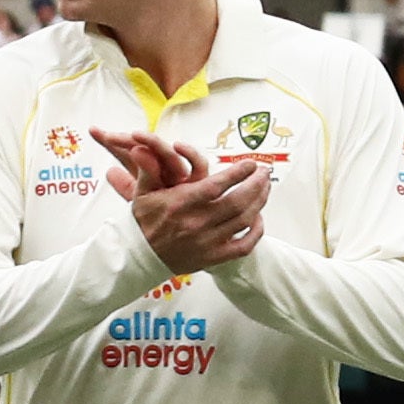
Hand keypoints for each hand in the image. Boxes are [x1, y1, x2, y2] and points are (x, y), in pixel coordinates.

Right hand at [96, 131, 272, 274]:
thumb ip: (149, 169)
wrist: (138, 255)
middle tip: (265, 172)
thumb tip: (141, 146)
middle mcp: (195, 223)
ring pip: (244, 220)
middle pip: (237, 202)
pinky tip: (258, 217)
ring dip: (259, 202)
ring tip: (265, 188)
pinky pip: (244, 245)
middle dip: (256, 184)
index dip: (237, 173)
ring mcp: (207, 242)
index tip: (251, 164)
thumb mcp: (143, 192)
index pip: (215, 186)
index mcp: (179, 204)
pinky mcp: (213, 257)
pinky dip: (256, 231)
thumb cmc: (144, 221)